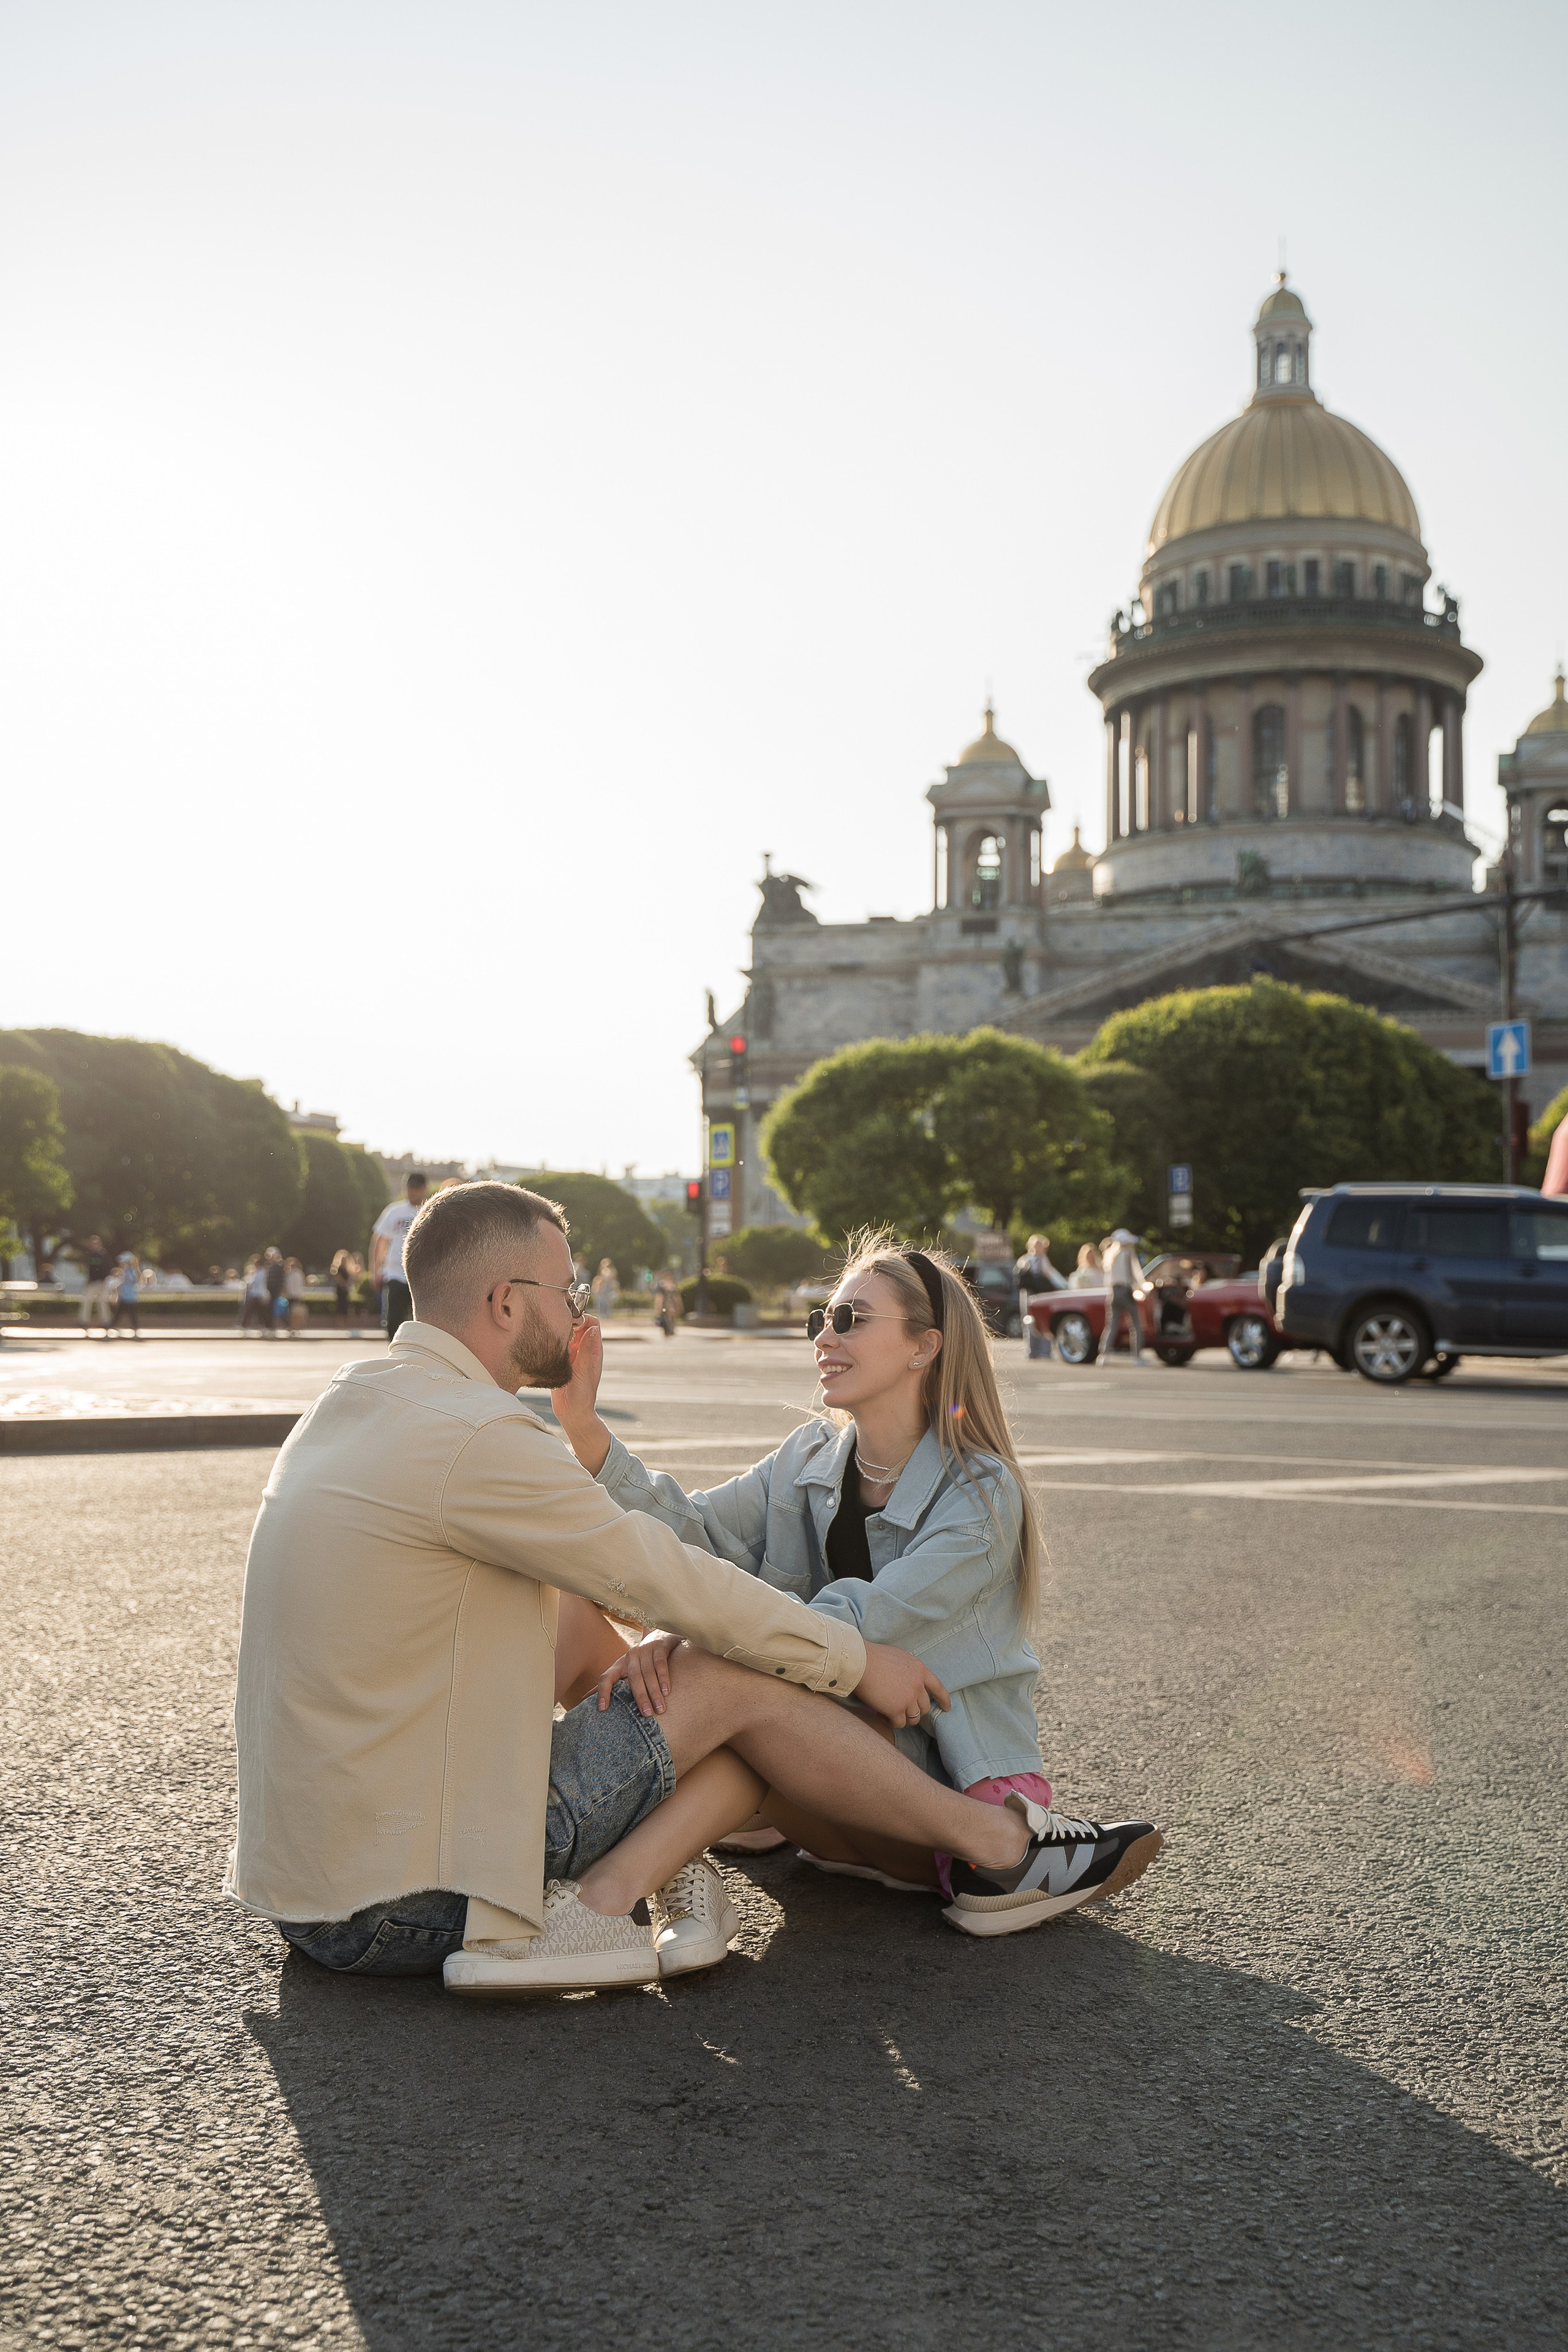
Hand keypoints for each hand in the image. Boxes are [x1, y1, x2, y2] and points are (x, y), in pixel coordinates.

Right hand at [552, 1319, 609, 1471]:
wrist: (572, 1414)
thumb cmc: (583, 1396)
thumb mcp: (585, 1370)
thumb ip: (587, 1350)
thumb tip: (591, 1328)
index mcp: (593, 1351)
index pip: (592, 1324)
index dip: (584, 1317)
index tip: (571, 1317)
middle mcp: (583, 1350)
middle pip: (578, 1326)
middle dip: (568, 1321)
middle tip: (555, 1322)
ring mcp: (572, 1356)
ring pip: (566, 1335)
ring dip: (558, 1332)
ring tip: (548, 1332)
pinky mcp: (560, 1362)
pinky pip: (556, 1346)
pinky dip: (551, 1342)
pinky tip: (543, 1344)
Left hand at [597, 1632, 679, 1716]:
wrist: (660, 1634)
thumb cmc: (640, 1660)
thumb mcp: (625, 1670)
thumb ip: (608, 1684)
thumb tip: (583, 1700)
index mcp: (619, 1664)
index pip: (606, 1678)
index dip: (602, 1692)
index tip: (602, 1709)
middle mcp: (630, 1655)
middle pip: (633, 1677)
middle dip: (640, 1697)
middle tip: (646, 1714)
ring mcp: (645, 1649)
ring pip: (648, 1672)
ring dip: (654, 1691)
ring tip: (660, 1708)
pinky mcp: (659, 1645)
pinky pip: (660, 1663)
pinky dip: (663, 1678)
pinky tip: (666, 1691)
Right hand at [853, 1639, 950, 1728]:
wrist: (859, 1661)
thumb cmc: (872, 1657)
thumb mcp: (898, 1658)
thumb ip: (908, 1671)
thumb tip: (905, 1682)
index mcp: (919, 1669)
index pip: (938, 1687)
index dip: (943, 1700)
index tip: (946, 1708)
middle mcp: (917, 1684)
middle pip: (924, 1707)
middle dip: (915, 1712)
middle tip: (901, 1710)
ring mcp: (908, 1698)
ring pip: (913, 1718)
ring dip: (903, 1719)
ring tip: (889, 1713)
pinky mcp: (896, 1709)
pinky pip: (899, 1724)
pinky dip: (891, 1723)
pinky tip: (881, 1716)